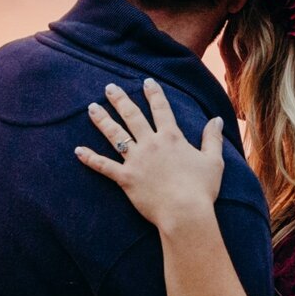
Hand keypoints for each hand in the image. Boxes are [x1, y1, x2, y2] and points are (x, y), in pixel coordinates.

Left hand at [74, 77, 225, 234]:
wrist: (185, 213)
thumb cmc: (201, 190)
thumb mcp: (213, 161)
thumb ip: (213, 138)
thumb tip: (217, 118)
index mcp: (171, 138)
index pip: (161, 109)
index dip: (154, 94)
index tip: (146, 82)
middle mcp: (151, 144)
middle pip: (132, 116)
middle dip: (120, 99)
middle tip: (109, 87)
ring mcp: (136, 160)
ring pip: (115, 135)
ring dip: (102, 120)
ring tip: (91, 107)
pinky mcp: (126, 179)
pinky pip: (104, 166)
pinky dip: (90, 158)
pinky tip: (77, 150)